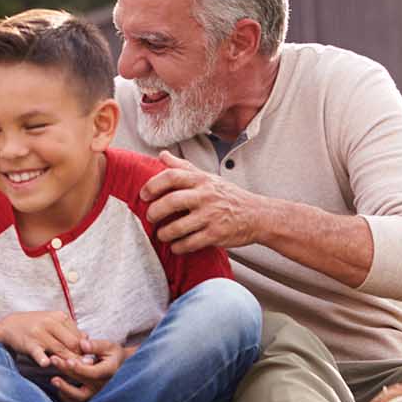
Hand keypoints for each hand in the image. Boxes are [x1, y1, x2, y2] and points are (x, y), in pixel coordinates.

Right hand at [0, 311, 90, 364]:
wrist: (10, 326)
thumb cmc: (35, 326)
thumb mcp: (53, 323)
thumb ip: (69, 330)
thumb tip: (87, 338)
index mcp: (59, 317)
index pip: (78, 335)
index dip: (86, 349)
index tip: (91, 360)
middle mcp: (50, 322)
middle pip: (71, 343)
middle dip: (80, 356)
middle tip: (88, 368)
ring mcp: (39, 333)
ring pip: (59, 349)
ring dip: (68, 360)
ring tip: (76, 370)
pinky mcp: (28, 343)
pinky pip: (37, 351)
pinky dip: (42, 358)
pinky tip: (46, 364)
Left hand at [43, 340, 132, 401]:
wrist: (119, 368)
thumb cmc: (111, 355)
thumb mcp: (108, 346)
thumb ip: (96, 345)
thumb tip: (82, 344)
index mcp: (109, 371)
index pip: (94, 373)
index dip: (80, 368)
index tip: (68, 360)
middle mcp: (104, 386)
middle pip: (84, 382)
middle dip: (67, 370)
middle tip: (54, 359)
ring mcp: (97, 395)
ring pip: (81, 397)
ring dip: (66, 389)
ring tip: (53, 380)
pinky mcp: (91, 400)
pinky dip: (67, 398)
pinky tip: (58, 387)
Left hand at [140, 151, 269, 253]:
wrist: (258, 215)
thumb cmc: (228, 196)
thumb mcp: (208, 178)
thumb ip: (184, 167)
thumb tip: (162, 155)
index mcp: (201, 180)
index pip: (172, 176)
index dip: (152, 185)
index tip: (143, 195)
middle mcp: (205, 196)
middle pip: (171, 201)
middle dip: (155, 211)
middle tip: (150, 217)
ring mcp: (211, 216)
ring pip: (178, 226)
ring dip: (165, 233)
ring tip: (162, 235)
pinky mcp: (216, 234)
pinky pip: (190, 243)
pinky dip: (178, 247)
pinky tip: (176, 246)